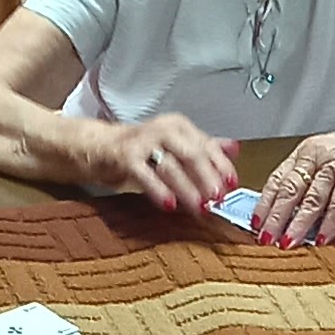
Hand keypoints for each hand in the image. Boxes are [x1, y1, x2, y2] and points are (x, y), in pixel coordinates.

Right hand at [98, 112, 235, 211]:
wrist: (99, 147)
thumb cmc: (140, 149)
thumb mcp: (174, 146)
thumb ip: (203, 147)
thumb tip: (235, 149)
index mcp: (179, 126)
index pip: (207, 145)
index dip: (222, 166)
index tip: (232, 185)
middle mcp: (163, 129)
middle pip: (192, 154)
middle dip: (207, 178)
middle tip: (217, 199)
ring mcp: (143, 141)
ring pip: (171, 166)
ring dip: (187, 188)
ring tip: (198, 207)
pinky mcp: (125, 155)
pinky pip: (145, 174)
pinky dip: (158, 190)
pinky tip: (169, 204)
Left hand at [253, 108, 334, 245]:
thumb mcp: (327, 156)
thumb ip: (308, 176)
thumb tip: (287, 206)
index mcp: (305, 151)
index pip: (277, 178)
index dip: (264, 202)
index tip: (255, 222)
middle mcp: (316, 155)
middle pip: (289, 190)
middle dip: (275, 217)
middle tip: (265, 237)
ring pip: (311, 198)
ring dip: (297, 224)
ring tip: (288, 242)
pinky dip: (329, 223)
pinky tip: (321, 238)